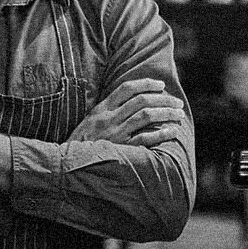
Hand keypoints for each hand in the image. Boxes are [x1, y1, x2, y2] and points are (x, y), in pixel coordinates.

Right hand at [69, 78, 186, 147]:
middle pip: (141, 101)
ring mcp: (115, 134)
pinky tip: (172, 131)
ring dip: (166, 113)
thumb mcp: (91, 121)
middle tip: (177, 102)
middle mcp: (109, 118)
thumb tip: (134, 101)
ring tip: (179, 115)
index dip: (146, 84)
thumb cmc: (83, 142)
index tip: (161, 85)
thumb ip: (109, 110)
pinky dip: (161, 134)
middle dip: (163, 99)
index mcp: (101, 109)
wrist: (68, 164)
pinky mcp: (121, 150)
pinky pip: (145, 139)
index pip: (126, 88)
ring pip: (146, 116)